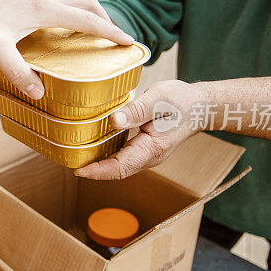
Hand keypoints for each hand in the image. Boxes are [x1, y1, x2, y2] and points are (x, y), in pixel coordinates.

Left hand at [0, 0, 133, 98]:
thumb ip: (16, 71)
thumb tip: (39, 93)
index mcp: (43, 7)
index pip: (87, 18)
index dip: (110, 31)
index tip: (129, 42)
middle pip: (86, 2)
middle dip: (105, 18)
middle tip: (114, 39)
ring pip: (73, 0)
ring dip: (89, 14)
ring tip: (95, 36)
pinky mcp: (26, 1)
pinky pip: (60, 5)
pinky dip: (72, 15)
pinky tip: (64, 34)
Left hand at [74, 80, 202, 179]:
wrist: (200, 107)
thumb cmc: (181, 101)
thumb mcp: (158, 99)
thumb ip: (136, 110)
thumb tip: (113, 121)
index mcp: (152, 148)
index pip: (122, 167)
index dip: (99, 171)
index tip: (79, 171)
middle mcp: (149, 157)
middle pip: (118, 170)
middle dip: (94, 171)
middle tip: (70, 163)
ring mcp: (147, 154)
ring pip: (120, 166)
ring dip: (100, 165)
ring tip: (77, 156)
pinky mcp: (145, 148)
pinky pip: (123, 157)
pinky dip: (107, 156)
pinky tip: (94, 147)